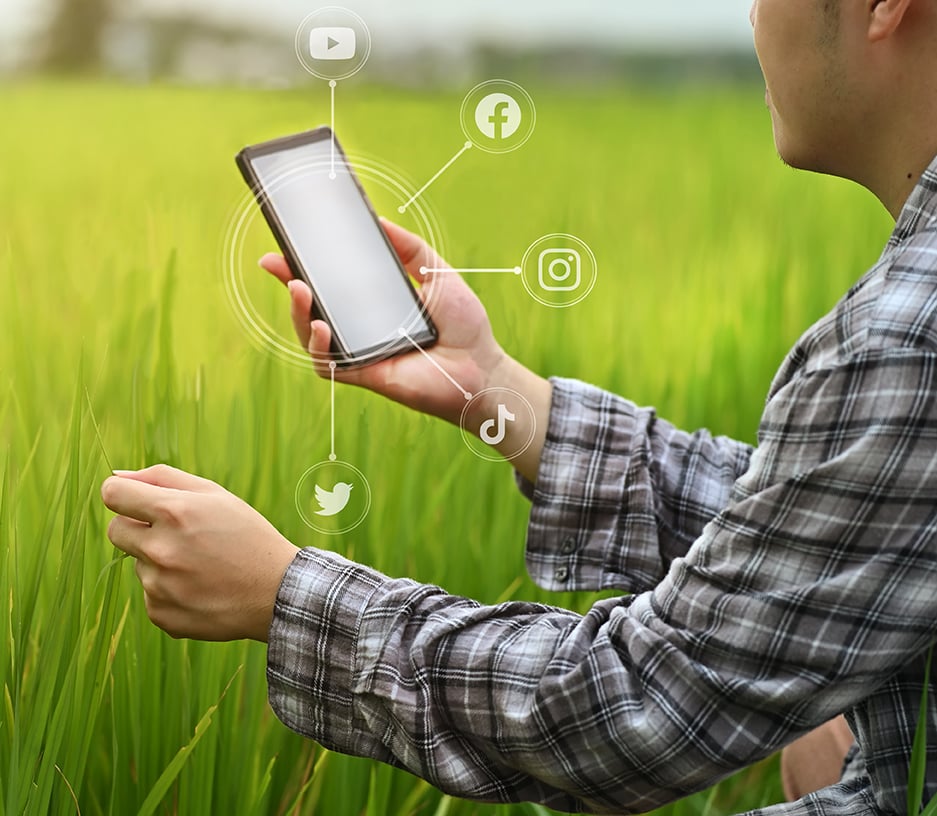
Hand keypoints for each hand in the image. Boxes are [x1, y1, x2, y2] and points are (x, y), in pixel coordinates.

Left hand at [101, 465, 297, 641]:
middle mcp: (160, 549)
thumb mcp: (215, 495)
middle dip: (138, 528)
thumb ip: (162, 478)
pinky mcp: (160, 613)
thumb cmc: (247, 535)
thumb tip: (115, 477)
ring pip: (138, 564)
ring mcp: (158, 586)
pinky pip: (150, 594)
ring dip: (160, 562)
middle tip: (177, 535)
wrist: (277, 592)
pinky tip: (201, 589)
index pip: (113, 494)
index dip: (122, 495)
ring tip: (201, 566)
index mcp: (174, 512)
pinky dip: (170, 590)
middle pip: (116, 531)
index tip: (134, 501)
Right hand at [259, 219, 506, 426]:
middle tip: (276, 262)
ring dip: (297, 312)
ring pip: (310, 335)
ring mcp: (359, 352)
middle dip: (287, 283)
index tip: (285, 246)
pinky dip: (318, 346)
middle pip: (311, 307)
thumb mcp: (437, 273)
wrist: (483, 367)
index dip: (303, 266)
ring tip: (299, 289)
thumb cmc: (464, 325)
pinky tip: (321, 327)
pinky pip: (328, 364)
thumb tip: (379, 220)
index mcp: (374, 303)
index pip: (331, 283)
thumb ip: (410, 249)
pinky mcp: (363, 375)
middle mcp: (361, 328)